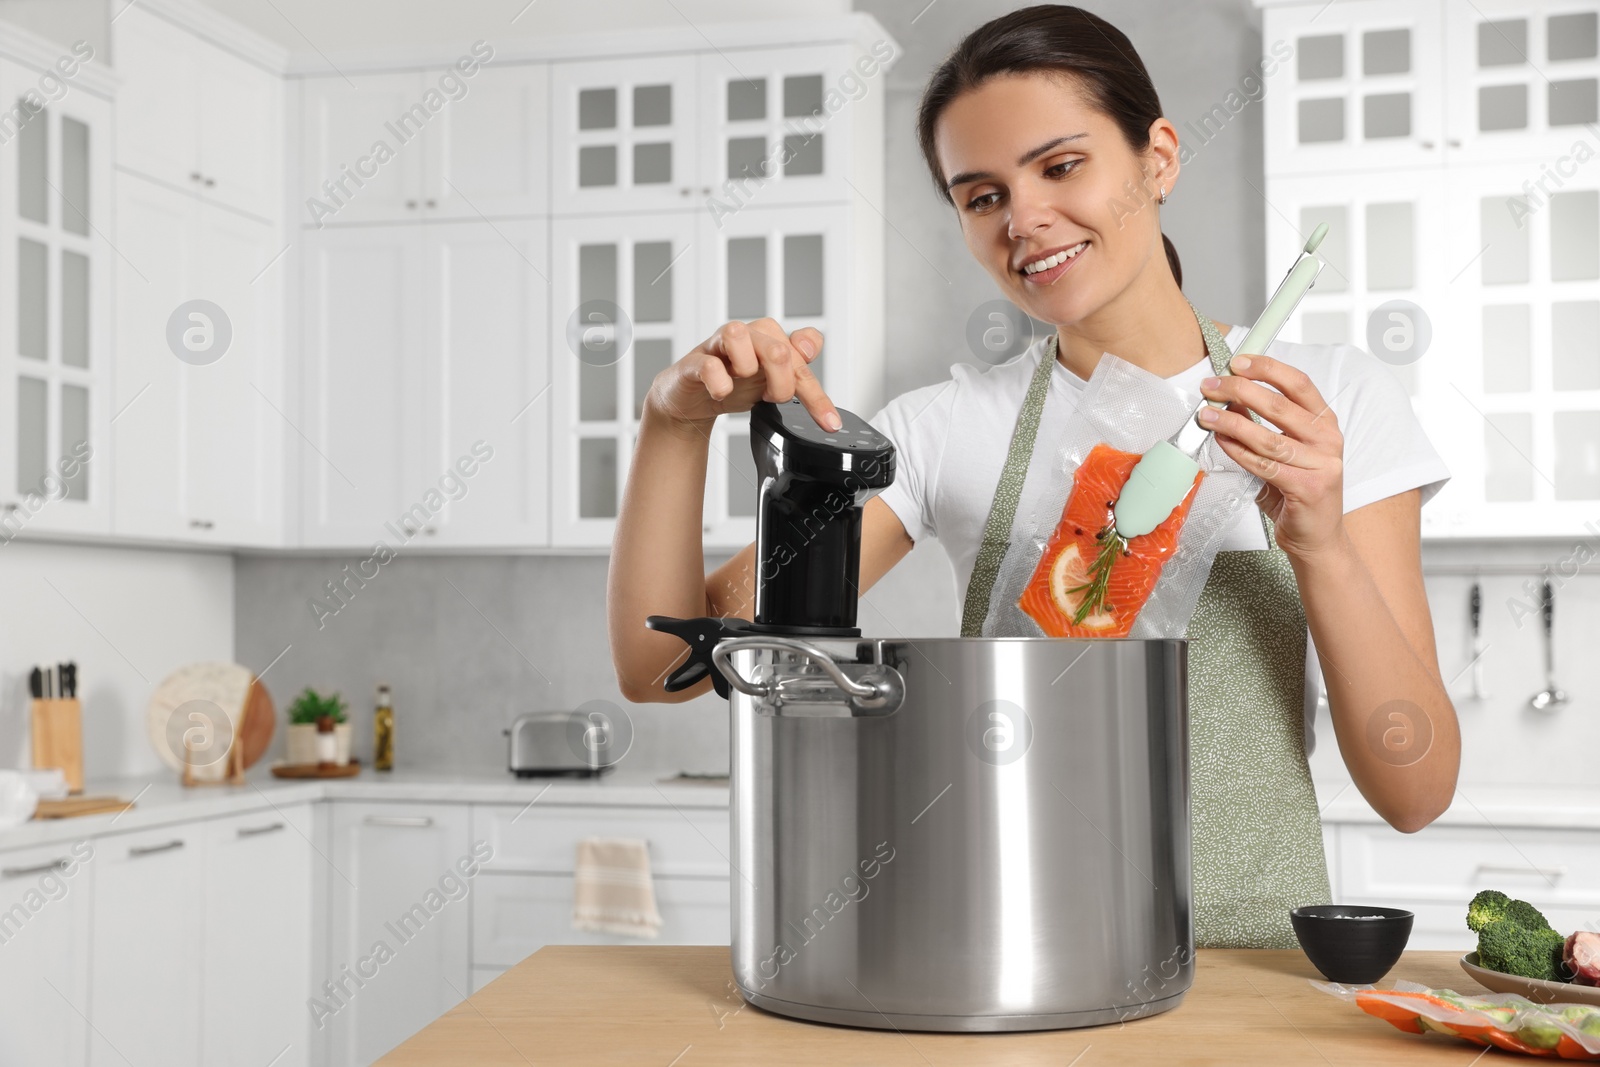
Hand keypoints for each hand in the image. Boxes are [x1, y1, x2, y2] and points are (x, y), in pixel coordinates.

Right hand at [647, 318, 838, 430]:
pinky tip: (721, 392)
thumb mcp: (773, 383)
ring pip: (739, 336)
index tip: (825, 419)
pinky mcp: (694, 362)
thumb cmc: (732, 384)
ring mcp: (719, 345)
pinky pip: (709, 365)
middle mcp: (748, 335)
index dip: (815, 383)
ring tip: (739, 384)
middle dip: (782, 386)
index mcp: (772, 339)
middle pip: (778, 350)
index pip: (807, 345)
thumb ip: (798, 373)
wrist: (690, 400)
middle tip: (772, 399)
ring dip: (747, 370)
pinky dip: (719, 383)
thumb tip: (816, 362)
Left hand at [1197, 353, 1344, 558]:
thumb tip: (1231, 398)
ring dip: (1231, 422)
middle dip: (1239, 391)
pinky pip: (1264, 465)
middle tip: (1212, 387)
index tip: (1238, 362)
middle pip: (1279, 405)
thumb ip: (1262, 424)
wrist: (1317, 537)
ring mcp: (1321, 464)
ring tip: (1207, 415)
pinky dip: (1238, 451)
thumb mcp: (1283, 451)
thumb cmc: (1299, 492)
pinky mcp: (1307, 488)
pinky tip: (1222, 441)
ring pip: (1268, 436)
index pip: (1298, 384)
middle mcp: (1327, 440)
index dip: (1267, 368)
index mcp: (1325, 423)